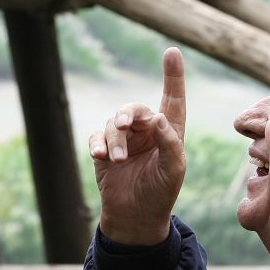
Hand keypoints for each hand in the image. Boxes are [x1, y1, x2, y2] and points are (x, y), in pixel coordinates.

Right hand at [89, 47, 185, 245]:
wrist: (135, 217)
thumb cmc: (160, 193)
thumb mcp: (173, 170)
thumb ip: (169, 142)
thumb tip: (158, 116)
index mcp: (169, 131)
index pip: (172, 99)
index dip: (173, 76)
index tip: (172, 52)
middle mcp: (146, 130)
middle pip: (134, 109)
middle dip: (127, 114)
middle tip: (123, 126)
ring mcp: (124, 139)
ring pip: (113, 124)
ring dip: (114, 140)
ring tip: (116, 160)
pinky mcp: (104, 150)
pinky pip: (97, 136)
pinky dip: (97, 143)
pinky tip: (100, 156)